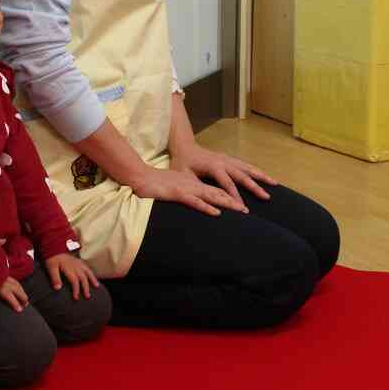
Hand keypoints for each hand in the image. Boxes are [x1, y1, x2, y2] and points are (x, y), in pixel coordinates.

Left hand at [0, 276, 27, 315]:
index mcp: (2, 288)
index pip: (11, 297)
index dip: (16, 304)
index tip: (20, 310)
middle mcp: (7, 283)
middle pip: (18, 290)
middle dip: (23, 297)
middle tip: (26, 304)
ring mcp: (8, 278)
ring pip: (18, 285)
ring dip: (22, 291)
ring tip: (25, 298)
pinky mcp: (7, 275)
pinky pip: (16, 281)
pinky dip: (19, 286)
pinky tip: (20, 288)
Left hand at [44, 252, 99, 299]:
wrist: (54, 247)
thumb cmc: (52, 258)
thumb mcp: (51, 268)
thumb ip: (55, 278)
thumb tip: (58, 288)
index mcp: (69, 268)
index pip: (75, 281)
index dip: (76, 290)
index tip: (76, 298)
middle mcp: (76, 266)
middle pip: (83, 278)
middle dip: (86, 287)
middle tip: (87, 296)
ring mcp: (78, 263)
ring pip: (88, 272)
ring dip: (92, 279)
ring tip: (96, 286)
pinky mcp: (78, 261)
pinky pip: (87, 267)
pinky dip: (91, 272)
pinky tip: (92, 276)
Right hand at [131, 165, 245, 215]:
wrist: (139, 176)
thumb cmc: (156, 184)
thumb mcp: (174, 189)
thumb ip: (186, 195)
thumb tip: (196, 201)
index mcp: (194, 183)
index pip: (216, 189)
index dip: (230, 196)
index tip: (243, 204)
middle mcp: (193, 184)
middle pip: (219, 192)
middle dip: (235, 200)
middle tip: (249, 209)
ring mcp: (186, 188)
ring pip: (211, 195)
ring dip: (226, 203)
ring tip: (241, 210)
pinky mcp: (177, 193)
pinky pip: (194, 201)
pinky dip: (206, 207)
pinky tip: (216, 213)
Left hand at [171, 143, 278, 204]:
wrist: (185, 147)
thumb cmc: (182, 163)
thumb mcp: (183, 175)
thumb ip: (194, 186)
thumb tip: (203, 199)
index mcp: (213, 166)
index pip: (227, 184)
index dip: (235, 196)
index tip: (243, 208)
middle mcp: (223, 161)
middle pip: (242, 175)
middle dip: (255, 186)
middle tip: (266, 197)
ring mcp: (228, 159)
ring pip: (248, 168)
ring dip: (261, 176)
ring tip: (275, 183)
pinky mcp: (230, 159)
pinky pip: (246, 165)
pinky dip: (256, 171)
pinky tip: (265, 177)